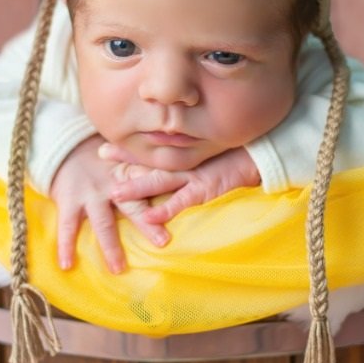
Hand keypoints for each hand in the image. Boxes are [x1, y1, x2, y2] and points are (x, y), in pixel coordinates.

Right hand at [48, 137, 170, 272]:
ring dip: (110, 246)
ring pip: (103, 223)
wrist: (65, 150)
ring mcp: (89, 194)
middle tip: (163, 242)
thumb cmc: (104, 164)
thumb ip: (146, 174)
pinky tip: (66, 265)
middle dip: (147, 224)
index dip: (166, 193)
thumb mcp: (126, 163)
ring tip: (118, 269)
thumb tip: (184, 182)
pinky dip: (65, 246)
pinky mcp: (68, 201)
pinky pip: (67, 227)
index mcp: (130, 175)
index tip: (182, 205)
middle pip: (133, 206)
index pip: (151, 184)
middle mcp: (112, 185)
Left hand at [103, 145, 261, 224]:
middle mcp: (185, 161)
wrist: (264, 155)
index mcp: (183, 153)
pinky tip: (150, 217)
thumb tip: (173, 149)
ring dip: (136, 186)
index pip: (151, 149)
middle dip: (124, 158)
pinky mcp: (205, 189)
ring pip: (159, 180)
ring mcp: (194, 175)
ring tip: (114, 192)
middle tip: (99, 154)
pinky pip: (182, 201)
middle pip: (149, 159)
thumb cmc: (238, 153)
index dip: (128, 148)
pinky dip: (166, 210)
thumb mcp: (209, 151)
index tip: (104, 145)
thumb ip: (192, 150)